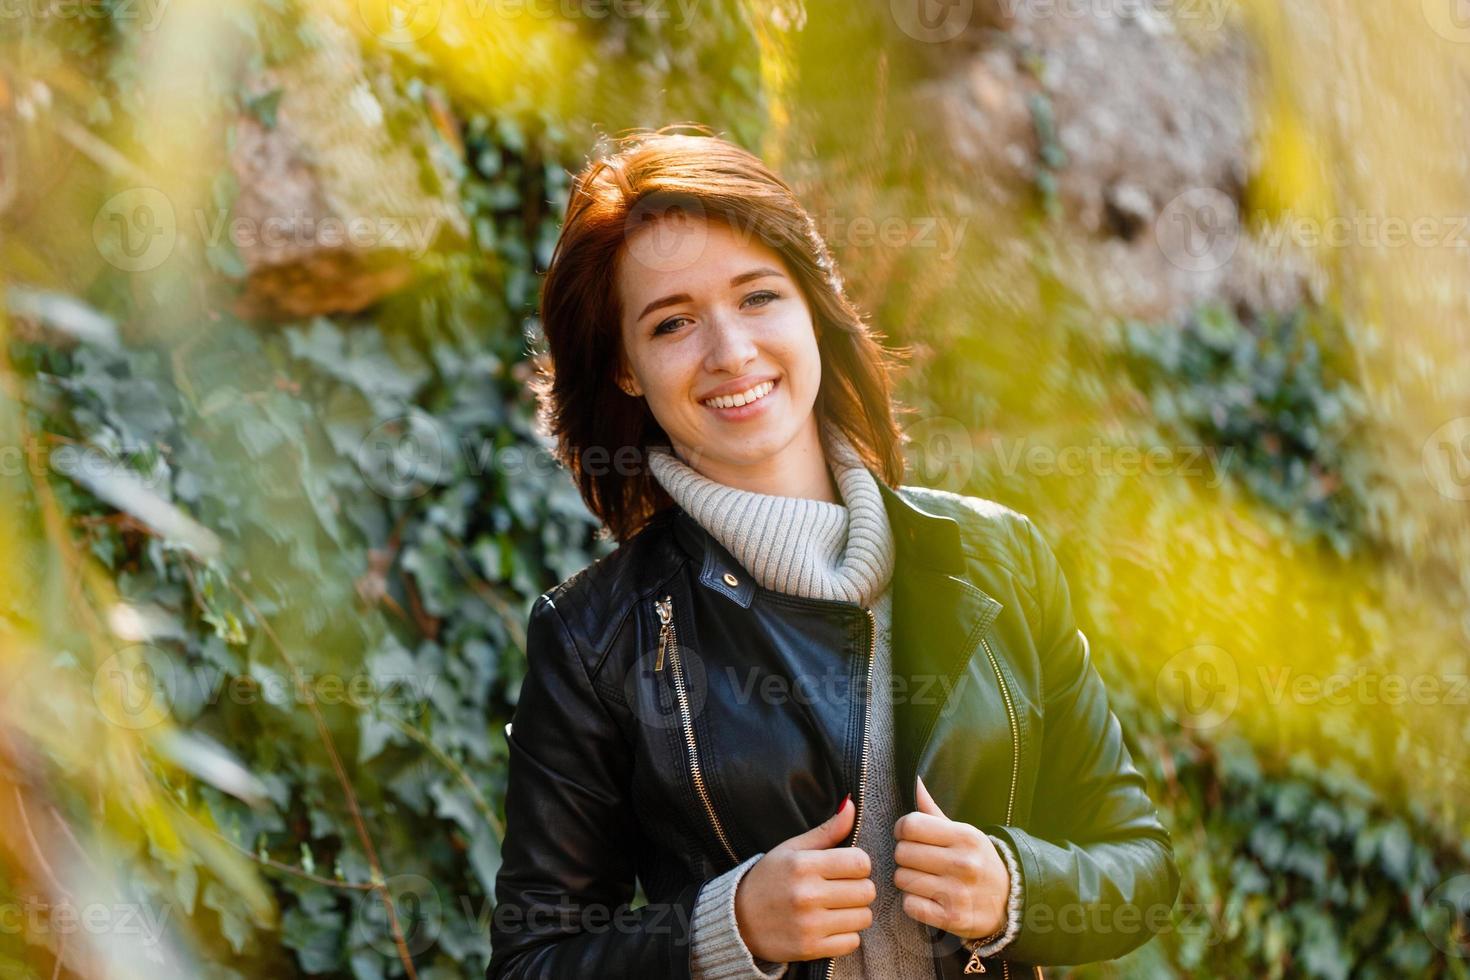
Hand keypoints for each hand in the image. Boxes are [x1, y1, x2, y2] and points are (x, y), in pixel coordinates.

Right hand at [734, 795, 876, 962]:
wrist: (737, 920)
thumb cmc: (769, 879)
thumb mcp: (792, 849)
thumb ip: (827, 830)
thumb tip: (851, 804)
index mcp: (803, 865)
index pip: (860, 862)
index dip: (859, 864)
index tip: (847, 868)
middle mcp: (807, 895)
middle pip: (867, 891)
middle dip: (859, 888)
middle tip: (842, 889)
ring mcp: (809, 925)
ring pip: (863, 917)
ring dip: (855, 913)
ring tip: (836, 908)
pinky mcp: (810, 949)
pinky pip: (852, 942)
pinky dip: (846, 935)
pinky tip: (830, 926)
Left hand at [893, 775, 1010, 941]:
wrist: (1010, 903)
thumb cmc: (979, 863)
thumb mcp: (964, 834)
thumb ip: (934, 812)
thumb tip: (915, 781)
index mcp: (965, 836)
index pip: (910, 825)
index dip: (902, 830)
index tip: (909, 836)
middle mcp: (963, 863)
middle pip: (902, 852)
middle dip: (905, 857)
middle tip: (919, 862)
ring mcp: (957, 892)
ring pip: (902, 879)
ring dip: (908, 880)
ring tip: (925, 880)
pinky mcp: (951, 918)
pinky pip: (909, 905)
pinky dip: (913, 903)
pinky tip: (928, 899)